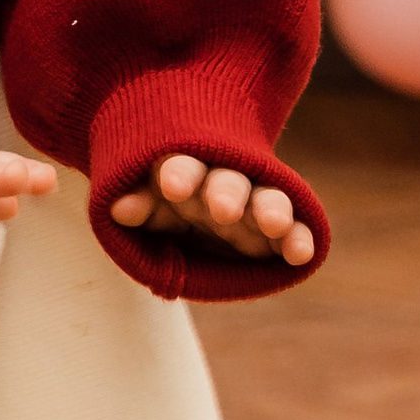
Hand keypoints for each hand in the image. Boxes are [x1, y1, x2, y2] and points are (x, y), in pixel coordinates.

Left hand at [109, 153, 314, 266]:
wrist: (195, 198)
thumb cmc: (163, 201)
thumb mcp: (145, 202)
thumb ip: (137, 204)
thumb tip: (119, 209)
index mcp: (185, 168)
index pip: (182, 165)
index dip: (179, 175)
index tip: (172, 188)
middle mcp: (224, 179)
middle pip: (228, 181)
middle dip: (226, 193)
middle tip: (223, 210)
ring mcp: (255, 201)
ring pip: (267, 198)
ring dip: (271, 210)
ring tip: (274, 225)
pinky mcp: (278, 227)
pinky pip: (295, 229)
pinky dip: (299, 238)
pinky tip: (300, 254)